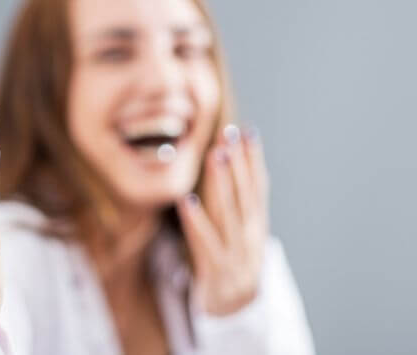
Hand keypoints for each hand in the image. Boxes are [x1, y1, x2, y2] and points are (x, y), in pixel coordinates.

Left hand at [176, 124, 268, 315]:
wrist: (235, 313)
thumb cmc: (230, 262)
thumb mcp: (237, 232)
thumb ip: (233, 202)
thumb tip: (225, 162)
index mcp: (257, 225)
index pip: (258, 187)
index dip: (254, 159)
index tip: (248, 131)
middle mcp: (250, 237)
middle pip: (245, 194)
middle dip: (238, 162)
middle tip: (229, 133)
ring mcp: (236, 254)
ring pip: (229, 213)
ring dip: (223, 182)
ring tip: (215, 155)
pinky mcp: (216, 270)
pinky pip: (205, 242)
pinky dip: (196, 220)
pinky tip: (186, 199)